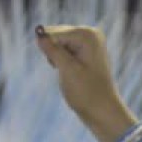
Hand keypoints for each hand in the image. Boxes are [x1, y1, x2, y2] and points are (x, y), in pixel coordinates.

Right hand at [34, 25, 137, 141]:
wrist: (102, 110)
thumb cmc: (87, 92)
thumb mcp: (67, 69)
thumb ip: (51, 49)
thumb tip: (38, 30)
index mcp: (87, 34)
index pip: (53, 34)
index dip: (52, 53)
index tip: (68, 68)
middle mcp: (89, 33)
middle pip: (54, 36)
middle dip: (54, 54)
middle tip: (70, 71)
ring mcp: (87, 41)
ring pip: (55, 43)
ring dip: (57, 59)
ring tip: (72, 73)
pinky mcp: (83, 50)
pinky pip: (61, 50)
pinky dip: (61, 61)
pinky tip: (72, 72)